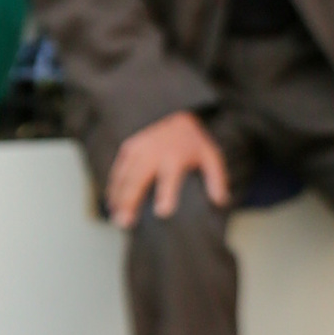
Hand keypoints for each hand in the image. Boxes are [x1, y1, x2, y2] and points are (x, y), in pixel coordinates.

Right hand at [105, 109, 227, 227]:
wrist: (174, 112)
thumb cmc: (192, 141)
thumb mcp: (210, 155)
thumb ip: (216, 178)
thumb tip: (221, 202)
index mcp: (175, 156)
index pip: (170, 178)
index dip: (167, 194)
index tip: (163, 212)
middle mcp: (154, 152)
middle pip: (139, 179)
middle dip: (131, 201)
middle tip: (126, 223)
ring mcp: (139, 149)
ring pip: (124, 176)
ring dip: (118, 198)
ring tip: (117, 219)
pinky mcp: (128, 148)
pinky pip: (118, 170)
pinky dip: (113, 187)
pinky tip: (112, 204)